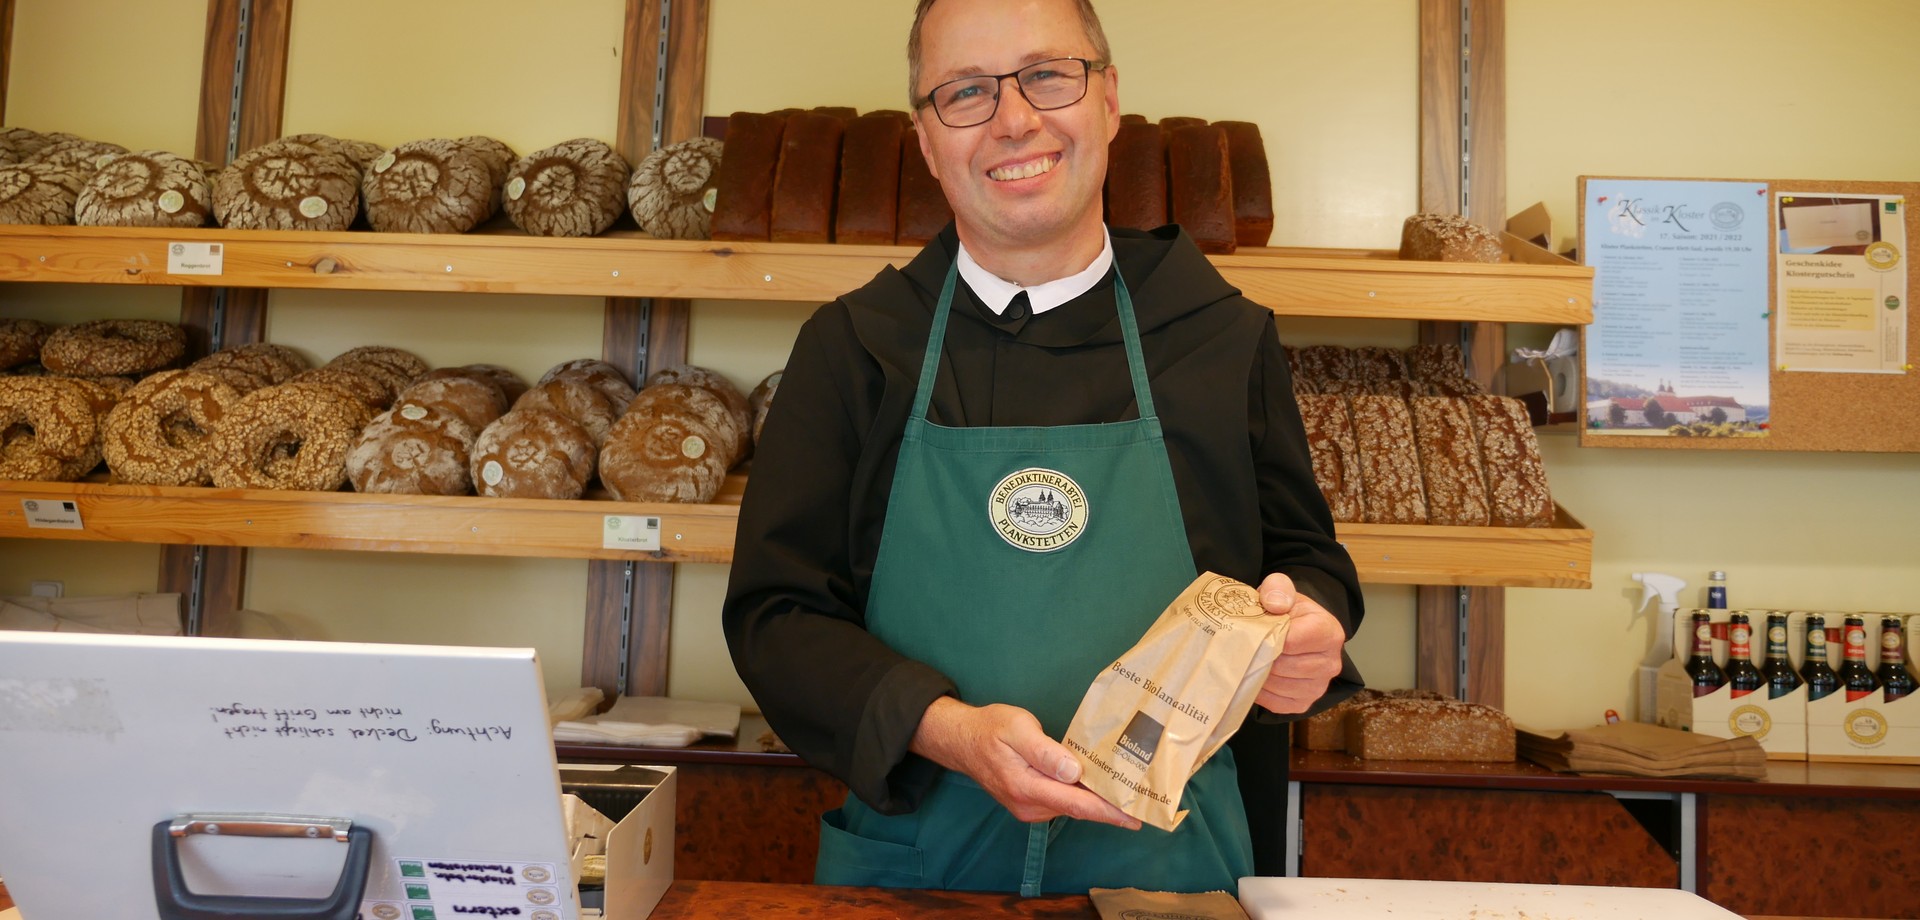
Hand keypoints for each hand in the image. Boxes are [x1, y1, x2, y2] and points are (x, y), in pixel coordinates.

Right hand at [909, 697, 1140, 828]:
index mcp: (1027, 787)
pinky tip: (1098, 784)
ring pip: (1072, 806)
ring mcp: (1029, 808)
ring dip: (1098, 800)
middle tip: (1145, 800)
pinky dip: (1082, 795)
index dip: (1109, 811)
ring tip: (1128, 789)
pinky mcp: (1030, 804)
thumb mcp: (1017, 729)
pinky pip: (1063, 802)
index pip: (1077, 804)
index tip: (1136, 817)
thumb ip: (1045, 752)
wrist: (961, 741)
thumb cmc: (990, 728)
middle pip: (1079, 808)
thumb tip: (1073, 771)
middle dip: (1111, 806)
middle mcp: (1030, 806)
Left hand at [1254, 572, 1345, 713]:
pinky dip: (1260, 692)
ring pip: (1278, 686)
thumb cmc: (1287, 610)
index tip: (1254, 632)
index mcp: (1329, 632)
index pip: (1291, 642)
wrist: (1296, 630)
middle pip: (1283, 666)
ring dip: (1257, 675)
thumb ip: (1277, 588)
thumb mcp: (1282, 590)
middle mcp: (1331, 663)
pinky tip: (1254, 676)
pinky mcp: (1304, 703)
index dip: (1267, 638)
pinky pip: (1276, 704)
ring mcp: (1319, 687)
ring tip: (1247, 660)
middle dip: (1259, 657)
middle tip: (1243, 648)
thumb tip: (1275, 604)